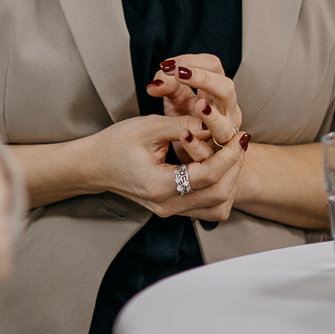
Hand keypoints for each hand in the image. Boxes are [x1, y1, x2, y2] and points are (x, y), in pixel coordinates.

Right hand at [87, 114, 247, 221]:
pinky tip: (220, 168)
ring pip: (216, 206)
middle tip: (241, 141)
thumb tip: (212, 122)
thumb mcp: (148, 127)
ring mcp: (169, 211)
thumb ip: (183, 125)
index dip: (230, 154)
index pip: (209, 175)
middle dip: (235, 166)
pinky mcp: (170, 209)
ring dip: (230, 180)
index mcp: (160, 185)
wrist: (94, 165)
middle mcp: (166, 204)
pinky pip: (205, 208)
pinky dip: (219, 190)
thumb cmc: (116, 144)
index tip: (240, 135)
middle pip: (219, 194)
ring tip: (233, 154)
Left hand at [145, 55, 241, 163]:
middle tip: (179, 74)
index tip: (167, 65)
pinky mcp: (215, 158)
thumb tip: (154, 86)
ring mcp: (225, 136)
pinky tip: (184, 136)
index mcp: (217, 91)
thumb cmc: (187, 122)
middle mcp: (227, 111)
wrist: (196, 156)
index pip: (213, 65)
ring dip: (212, 115)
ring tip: (198, 106)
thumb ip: (168, 87)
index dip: (192, 61)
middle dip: (204, 79)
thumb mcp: (176, 100)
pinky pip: (210, 152)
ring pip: (225, 125)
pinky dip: (197, 145)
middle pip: (226, 88)